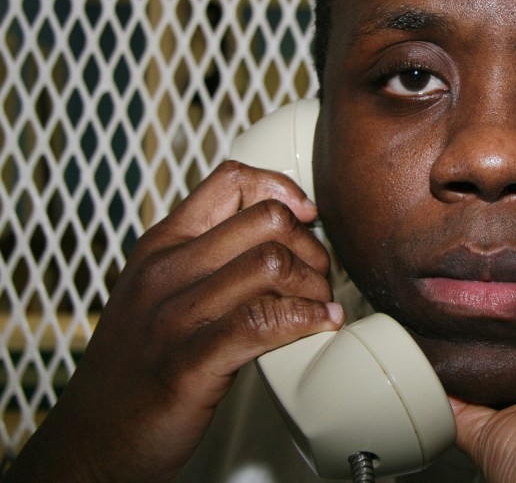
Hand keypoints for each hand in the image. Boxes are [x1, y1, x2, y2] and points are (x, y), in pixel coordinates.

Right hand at [7, 162, 344, 481]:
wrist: (92, 438)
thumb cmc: (138, 364)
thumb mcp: (161, 289)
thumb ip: (211, 255)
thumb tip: (283, 232)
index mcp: (162, 244)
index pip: (231, 180)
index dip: (283, 189)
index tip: (306, 216)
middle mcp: (166, 271)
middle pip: (267, 220)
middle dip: (311, 245)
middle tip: (318, 276)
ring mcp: (174, 316)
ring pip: (272, 264)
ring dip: (314, 285)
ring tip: (320, 306)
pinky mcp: (189, 364)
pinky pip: (264, 321)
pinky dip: (308, 319)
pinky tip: (321, 325)